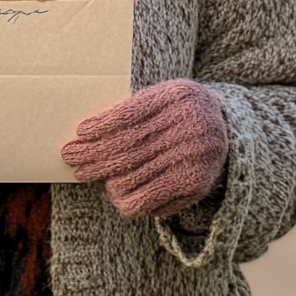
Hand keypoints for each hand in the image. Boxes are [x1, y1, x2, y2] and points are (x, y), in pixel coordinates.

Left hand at [61, 78, 227, 218]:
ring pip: (137, 177)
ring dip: (107, 178)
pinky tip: (116, 192)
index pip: (131, 116)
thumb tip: (90, 131)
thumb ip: (134, 109)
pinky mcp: (195, 185)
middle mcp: (188, 128)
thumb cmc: (178, 108)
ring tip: (87, 172)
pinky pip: (152, 199)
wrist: (224, 126)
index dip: (102, 126)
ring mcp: (192, 159)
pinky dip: (129, 198)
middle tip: (70, 156)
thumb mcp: (161, 95)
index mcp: (176, 98)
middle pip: (130, 148)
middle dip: (95, 155)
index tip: (80, 133)